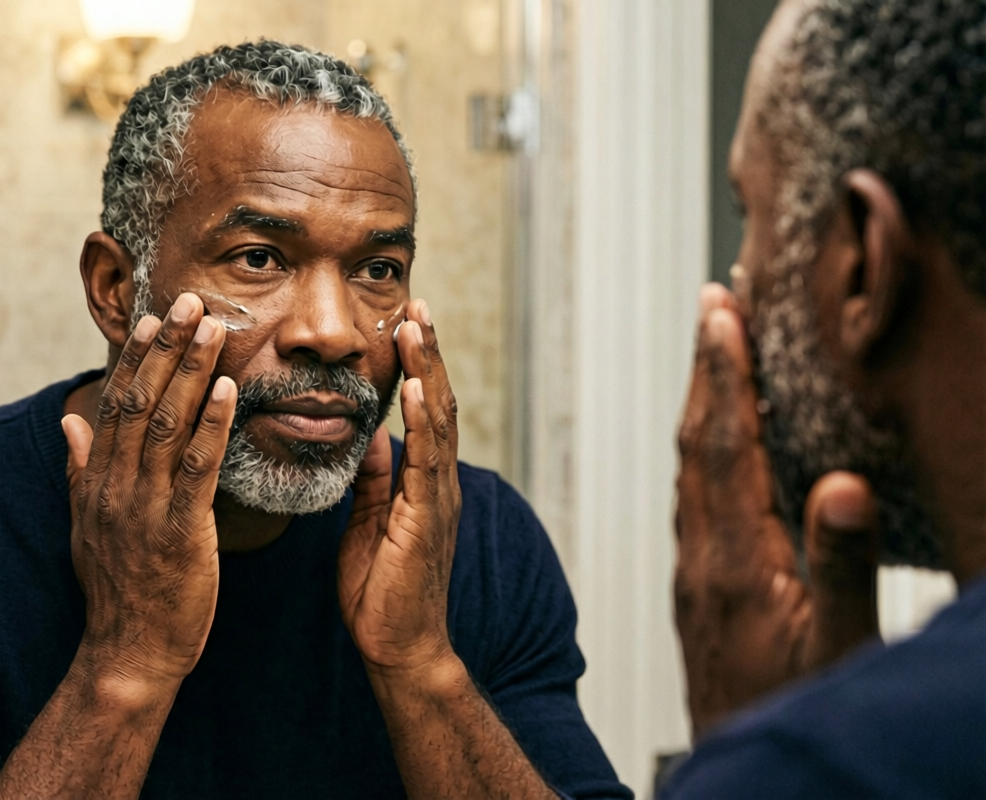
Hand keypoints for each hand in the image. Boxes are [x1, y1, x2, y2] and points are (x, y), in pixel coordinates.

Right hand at [61, 293, 236, 689]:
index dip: (137, 359)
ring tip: (214, 328)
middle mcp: (116, 485)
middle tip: (190, 301)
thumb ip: (81, 468)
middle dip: (167, 348)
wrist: (128, 652)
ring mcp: (145, 507)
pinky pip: (197, 469)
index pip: (117, 405)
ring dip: (192, 371)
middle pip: (141, 402)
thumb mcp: (87, 524)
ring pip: (168, 424)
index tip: (154, 318)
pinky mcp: (179, 531)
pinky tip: (228, 390)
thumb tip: (71, 420)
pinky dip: (212, 425)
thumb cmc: (118, 588)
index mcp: (98, 480)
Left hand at [338, 299, 462, 676]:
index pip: (425, 411)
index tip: (406, 322)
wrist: (397, 645)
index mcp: (423, 482)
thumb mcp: (369, 521)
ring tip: (418, 326)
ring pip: (440, 422)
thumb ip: (375, 478)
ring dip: (429, 372)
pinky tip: (417, 391)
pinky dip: (424, 423)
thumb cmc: (381, 589)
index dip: (418, 365)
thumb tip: (371, 436)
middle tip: (417, 305)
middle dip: (428, 352)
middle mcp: (438, 482)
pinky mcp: (427, 519)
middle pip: (439, 403)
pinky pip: (427, 463)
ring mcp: (437, 499)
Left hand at [673, 284, 881, 738]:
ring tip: (715, 350)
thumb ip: (841, 565)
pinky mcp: (701, 582)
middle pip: (698, 441)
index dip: (725, 373)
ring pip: (692, 464)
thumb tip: (842, 483)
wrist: (740, 758)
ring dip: (703, 401)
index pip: (724, 444)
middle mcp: (704, 552)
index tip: (720, 312)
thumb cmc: (792, 708)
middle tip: (713, 303)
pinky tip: (717, 440)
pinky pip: (695, 493)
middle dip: (707, 367)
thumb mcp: (837, 644)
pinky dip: (704, 447)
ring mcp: (697, 566)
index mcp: (735, 556)